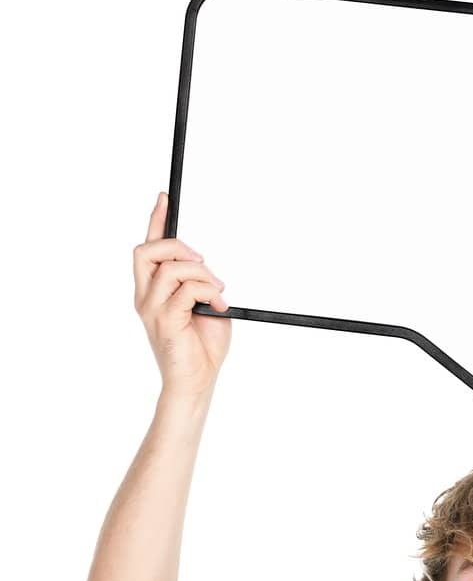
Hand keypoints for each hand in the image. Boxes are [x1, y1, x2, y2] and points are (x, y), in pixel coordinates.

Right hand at [134, 191, 230, 398]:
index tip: (165, 198)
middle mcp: (146, 297)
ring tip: (218, 291)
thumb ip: (200, 283)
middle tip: (203, 261)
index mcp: (153, 291)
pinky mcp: (164, 321)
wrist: (197, 383)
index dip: (156, 221)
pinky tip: (220, 306)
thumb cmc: (202, 349)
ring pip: (169, 268)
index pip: (149, 249)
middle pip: (147, 251)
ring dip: (200, 273)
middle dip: (177, 246)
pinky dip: (207, 292)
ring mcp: (152, 309)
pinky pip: (185, 290)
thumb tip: (207, 267)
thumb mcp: (206, 306)